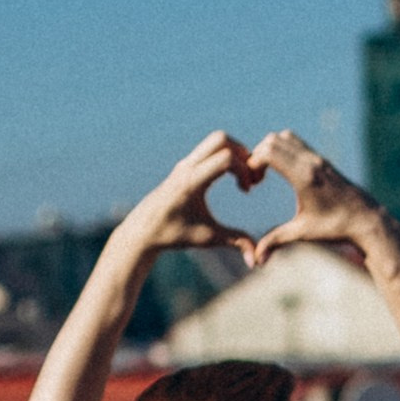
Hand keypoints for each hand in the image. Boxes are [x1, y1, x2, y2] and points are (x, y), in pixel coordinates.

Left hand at [122, 131, 261, 263]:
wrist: (143, 230)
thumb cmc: (173, 234)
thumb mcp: (207, 239)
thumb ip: (234, 243)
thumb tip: (256, 261)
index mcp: (192, 182)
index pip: (226, 158)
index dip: (244, 170)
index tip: (248, 190)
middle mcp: (187, 167)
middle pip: (221, 139)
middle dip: (243, 153)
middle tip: (250, 177)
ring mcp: (185, 164)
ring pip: (216, 140)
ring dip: (235, 153)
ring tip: (243, 178)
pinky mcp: (186, 165)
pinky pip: (211, 149)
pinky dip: (226, 157)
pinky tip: (231, 180)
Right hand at [246, 129, 385, 262]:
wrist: (367, 221)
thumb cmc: (336, 228)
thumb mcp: (303, 233)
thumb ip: (276, 241)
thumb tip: (257, 261)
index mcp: (304, 176)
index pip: (268, 151)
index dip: (252, 162)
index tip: (252, 183)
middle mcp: (311, 162)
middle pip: (273, 140)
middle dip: (257, 155)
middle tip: (255, 178)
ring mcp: (318, 159)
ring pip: (285, 137)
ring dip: (270, 149)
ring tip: (266, 173)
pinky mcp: (323, 161)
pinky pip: (297, 143)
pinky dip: (283, 150)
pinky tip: (283, 173)